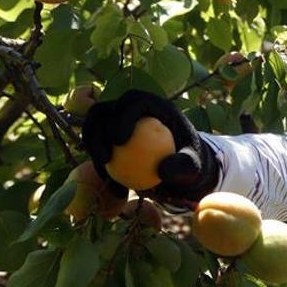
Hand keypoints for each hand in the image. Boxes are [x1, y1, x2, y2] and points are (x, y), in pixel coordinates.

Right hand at [81, 89, 218, 204]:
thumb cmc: (190, 160)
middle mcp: (131, 108)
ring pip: (95, 128)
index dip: (122, 116)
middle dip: (98, 131)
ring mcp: (117, 122)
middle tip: (105, 158)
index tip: (120, 141)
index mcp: (153, 104)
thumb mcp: (194, 165)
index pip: (132, 101)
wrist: (182, 165)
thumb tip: (163, 170)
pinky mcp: (110, 138)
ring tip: (103, 172)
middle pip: (105, 110)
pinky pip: (99, 149)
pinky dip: (101, 166)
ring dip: (93, 148)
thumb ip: (184, 166)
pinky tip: (110, 186)